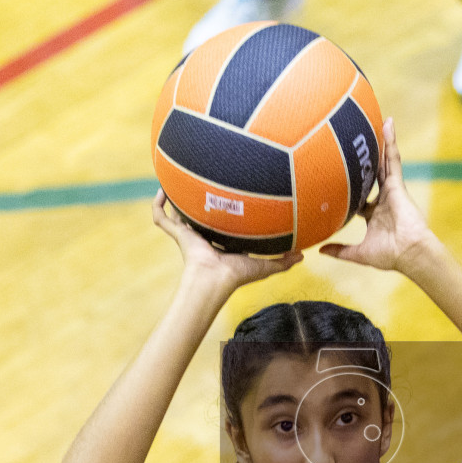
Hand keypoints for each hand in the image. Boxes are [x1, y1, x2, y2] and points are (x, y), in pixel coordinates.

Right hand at [153, 189, 302, 290]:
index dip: (223, 215)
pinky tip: (162, 190)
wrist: (215, 280)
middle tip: (203, 184)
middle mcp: (202, 237)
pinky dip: (158, 205)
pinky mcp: (177, 234)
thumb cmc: (236, 276)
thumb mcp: (264, 267)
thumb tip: (303, 255)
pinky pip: (161, 218)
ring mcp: (188, 235)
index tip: (229, 199)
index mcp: (220, 242)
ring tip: (177, 182)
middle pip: (197, 218)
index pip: (220, 226)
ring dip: (175, 200)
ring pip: (177, 215)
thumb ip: (283, 261)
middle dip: (198, 204)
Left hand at [319, 118, 438, 274]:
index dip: (351, 186)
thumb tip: (320, 250)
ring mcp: (391, 190)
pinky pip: (393, 159)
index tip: (337, 176)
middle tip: (357, 141)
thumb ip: (340, 250)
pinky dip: (391, 142)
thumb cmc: (389, 255)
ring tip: (377, 121)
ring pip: (384, 161)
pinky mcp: (398, 184)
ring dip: (381, 142)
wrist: (409, 253)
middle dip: (367, 158)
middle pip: (373, 173)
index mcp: (374, 213)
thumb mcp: (359, 253)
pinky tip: (388, 125)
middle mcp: (383, 199)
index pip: (360, 195)